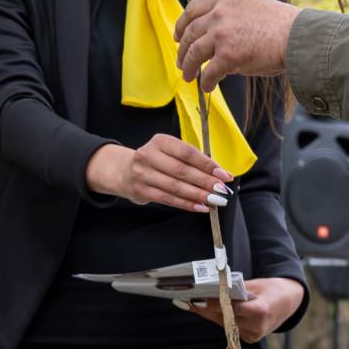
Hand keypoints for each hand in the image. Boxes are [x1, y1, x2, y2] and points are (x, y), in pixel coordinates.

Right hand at [88, 134, 232, 211]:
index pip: (188, 153)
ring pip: (175, 187)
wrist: (125, 171)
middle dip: (205, 181)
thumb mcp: (171, 152)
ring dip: (198, 195)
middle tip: (221, 189)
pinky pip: (168, 199)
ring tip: (214, 200)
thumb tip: (220, 174)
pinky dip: (186, 204)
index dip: (207, 164)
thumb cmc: (157, 161)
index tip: (223, 174)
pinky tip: (200, 207)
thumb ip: (192, 160)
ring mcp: (142, 173)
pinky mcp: (141, 190)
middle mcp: (149, 155)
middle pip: (182, 170)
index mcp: (161, 141)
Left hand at [173, 0, 300, 92]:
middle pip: (190, 32)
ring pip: (194, 53)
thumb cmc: (282, 25)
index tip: (178, 35)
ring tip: (189, 77)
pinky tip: (208, 87)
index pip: (194, 8)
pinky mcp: (227, 56)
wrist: (298, 37)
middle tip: (182, 61)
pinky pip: (209, 72)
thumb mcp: (253, 6)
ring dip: (189, 67)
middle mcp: (220, 13)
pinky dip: (206, 82)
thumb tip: (217, 35)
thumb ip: (232, 14)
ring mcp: (222, 34)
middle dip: (183, 49)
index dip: (182, 23)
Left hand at [181, 276, 303, 343]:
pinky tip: (205, 311)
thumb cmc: (272, 289)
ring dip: (208, 314)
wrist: (289, 303)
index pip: (231, 308)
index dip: (212, 304)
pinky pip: (229, 327)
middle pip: (224, 318)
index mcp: (260, 311)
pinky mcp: (249, 338)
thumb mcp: (255, 285)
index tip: (197, 299)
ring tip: (191, 304)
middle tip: (187, 301)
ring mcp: (253, 335)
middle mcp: (256, 327)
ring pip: (224, 324)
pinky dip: (219, 318)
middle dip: (204, 309)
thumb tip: (213, 289)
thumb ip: (235, 290)